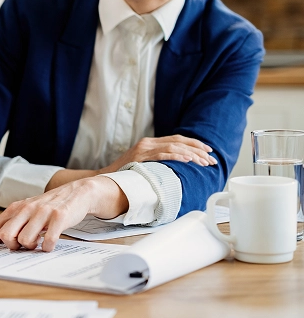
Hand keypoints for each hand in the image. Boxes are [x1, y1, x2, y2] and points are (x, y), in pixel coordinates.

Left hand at [0, 176, 126, 252]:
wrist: (76, 193)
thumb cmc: (48, 207)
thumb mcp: (26, 213)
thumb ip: (10, 225)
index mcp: (15, 209)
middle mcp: (26, 209)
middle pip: (5, 236)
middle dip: (12, 246)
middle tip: (24, 244)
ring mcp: (42, 213)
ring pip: (25, 241)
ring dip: (32, 247)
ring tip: (40, 240)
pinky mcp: (58, 218)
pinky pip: (47, 242)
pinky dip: (48, 247)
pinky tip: (51, 243)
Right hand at [101, 135, 216, 172]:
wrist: (105, 178)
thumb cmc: (125, 175)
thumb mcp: (143, 165)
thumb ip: (157, 163)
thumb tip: (178, 170)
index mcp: (150, 143)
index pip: (177, 139)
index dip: (195, 144)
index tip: (208, 151)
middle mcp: (148, 143)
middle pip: (179, 141)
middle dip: (198, 150)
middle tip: (211, 159)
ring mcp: (143, 149)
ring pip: (174, 146)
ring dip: (192, 154)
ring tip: (204, 162)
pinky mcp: (140, 157)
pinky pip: (162, 154)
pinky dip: (177, 155)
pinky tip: (188, 159)